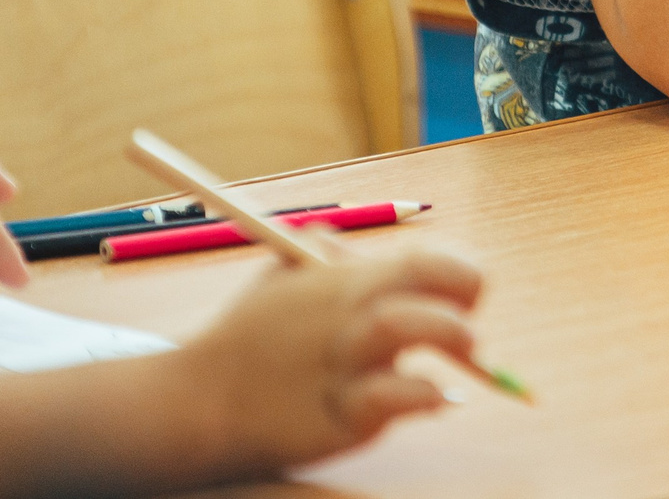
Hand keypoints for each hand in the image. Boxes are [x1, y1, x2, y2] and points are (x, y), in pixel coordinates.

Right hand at [169, 250, 486, 475]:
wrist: (200, 400)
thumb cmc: (255, 336)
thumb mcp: (287, 277)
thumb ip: (332, 256)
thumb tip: (373, 247)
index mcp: (345, 283)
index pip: (426, 261)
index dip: (461, 272)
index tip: (468, 293)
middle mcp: (347, 319)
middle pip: (418, 289)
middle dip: (459, 306)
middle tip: (468, 334)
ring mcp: (342, 368)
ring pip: (402, 333)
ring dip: (445, 337)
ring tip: (460, 356)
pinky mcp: (337, 420)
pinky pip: (391, 400)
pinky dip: (422, 395)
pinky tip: (433, 397)